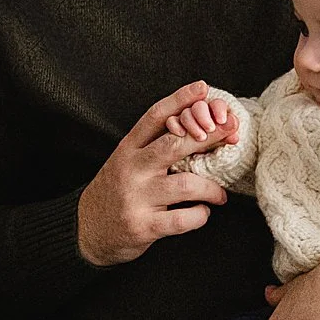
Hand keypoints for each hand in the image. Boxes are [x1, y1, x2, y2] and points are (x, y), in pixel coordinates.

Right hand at [77, 81, 232, 265]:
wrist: (87, 230)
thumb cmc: (116, 192)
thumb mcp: (126, 162)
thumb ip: (154, 147)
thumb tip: (199, 128)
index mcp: (127, 150)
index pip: (154, 117)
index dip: (180, 100)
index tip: (203, 88)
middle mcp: (131, 170)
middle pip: (174, 145)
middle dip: (209, 136)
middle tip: (232, 131)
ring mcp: (136, 198)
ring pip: (186, 184)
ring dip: (211, 188)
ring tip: (219, 194)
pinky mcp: (143, 226)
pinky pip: (183, 219)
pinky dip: (200, 215)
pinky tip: (202, 212)